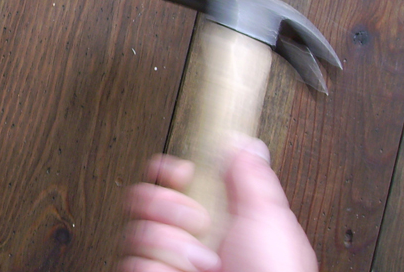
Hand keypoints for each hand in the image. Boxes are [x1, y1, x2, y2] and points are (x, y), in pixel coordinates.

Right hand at [119, 137, 317, 271]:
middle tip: (196, 222)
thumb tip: (243, 143)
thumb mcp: (270, 221)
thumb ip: (251, 178)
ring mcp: (169, 263)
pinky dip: (159, 268)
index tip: (179, 173)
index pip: (172, 179)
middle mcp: (188, 239)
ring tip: (200, 261)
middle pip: (143, 198)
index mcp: (216, 218)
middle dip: (166, 206)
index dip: (168, 170)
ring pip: (136, 232)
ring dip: (170, 245)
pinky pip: (133, 264)